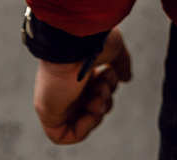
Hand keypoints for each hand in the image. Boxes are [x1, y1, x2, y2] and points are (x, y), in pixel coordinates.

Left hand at [32, 28, 131, 144]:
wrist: (73, 44)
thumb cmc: (90, 41)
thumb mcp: (113, 48)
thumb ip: (120, 62)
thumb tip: (126, 77)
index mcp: (80, 71)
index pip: (97, 90)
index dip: (108, 88)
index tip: (110, 74)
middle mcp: (69, 86)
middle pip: (93, 106)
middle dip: (105, 101)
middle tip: (102, 88)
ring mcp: (60, 100)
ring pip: (83, 121)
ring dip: (98, 112)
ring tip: (96, 96)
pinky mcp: (50, 114)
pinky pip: (63, 135)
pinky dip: (82, 130)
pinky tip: (90, 115)